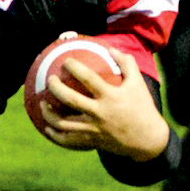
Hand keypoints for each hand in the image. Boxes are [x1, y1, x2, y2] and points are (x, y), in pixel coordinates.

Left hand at [40, 49, 170, 160]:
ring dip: (49, 114)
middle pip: (71, 99)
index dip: (75, 67)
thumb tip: (110, 49)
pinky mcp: (92, 141)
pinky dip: (55, 135)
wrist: (148, 140)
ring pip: (64, 123)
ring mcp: (94, 129)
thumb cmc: (142, 108)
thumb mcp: (138, 84)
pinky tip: (47, 128)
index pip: (89, 78)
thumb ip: (126, 64)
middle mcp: (100, 113)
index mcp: (111, 96)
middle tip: (50, 80)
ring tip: (41, 104)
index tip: (66, 61)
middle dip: (56, 88)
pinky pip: (69, 140)